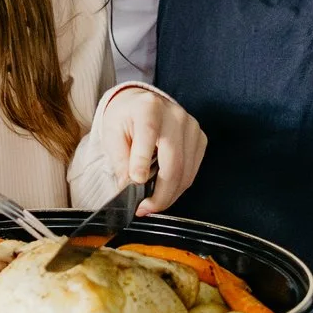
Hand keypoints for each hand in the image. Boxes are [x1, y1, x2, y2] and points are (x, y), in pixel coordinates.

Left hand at [98, 86, 206, 212]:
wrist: (140, 103)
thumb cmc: (124, 118)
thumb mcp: (112, 134)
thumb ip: (120, 160)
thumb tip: (129, 188)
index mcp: (148, 108)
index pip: (148, 135)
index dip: (142, 162)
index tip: (134, 184)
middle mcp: (174, 115)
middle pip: (173, 162)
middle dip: (160, 193)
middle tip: (144, 209)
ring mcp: (191, 127)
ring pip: (186, 171)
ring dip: (169, 195)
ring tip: (152, 205)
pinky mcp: (200, 138)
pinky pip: (192, 171)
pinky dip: (179, 186)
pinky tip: (164, 191)